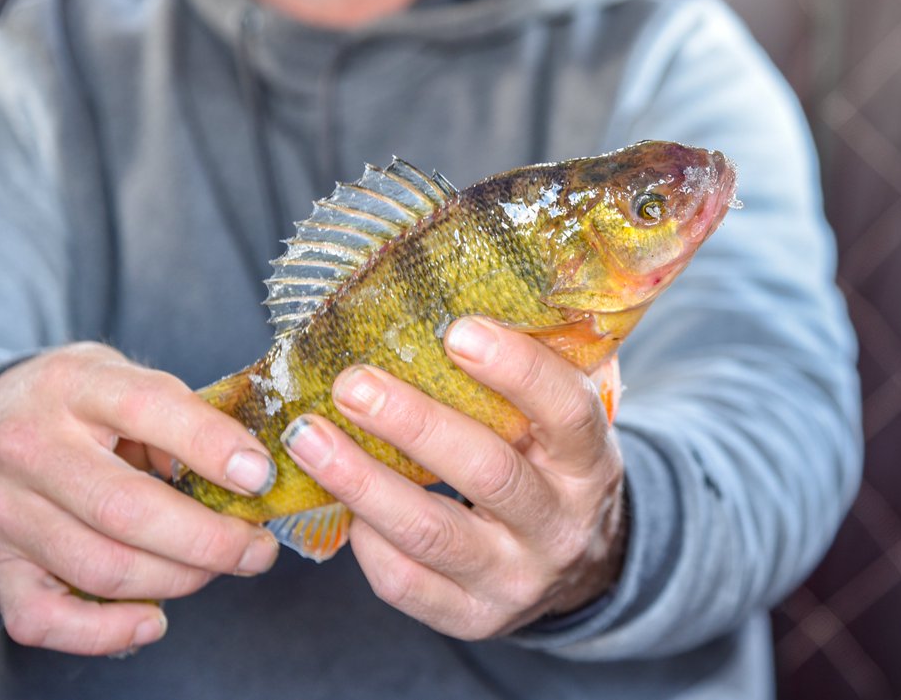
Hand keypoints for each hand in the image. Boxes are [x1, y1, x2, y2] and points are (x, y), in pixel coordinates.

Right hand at [0, 343, 279, 655]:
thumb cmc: (73, 403)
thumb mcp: (121, 379)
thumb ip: (179, 416)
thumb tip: (247, 474)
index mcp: (75, 385)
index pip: (148, 408)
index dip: (213, 446)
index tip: (262, 477)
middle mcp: (32, 445)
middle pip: (128, 509)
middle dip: (211, 539)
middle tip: (257, 548)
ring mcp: (7, 510)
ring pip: (101, 567)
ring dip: (178, 580)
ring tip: (219, 569)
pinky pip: (42, 618)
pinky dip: (105, 631)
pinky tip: (152, 620)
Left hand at [281, 316, 626, 639]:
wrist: (579, 566)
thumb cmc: (553, 467)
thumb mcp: (564, 424)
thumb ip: (538, 369)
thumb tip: (475, 284)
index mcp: (593, 466)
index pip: (566, 413)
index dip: (517, 370)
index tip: (456, 329)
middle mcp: (561, 527)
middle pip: (489, 474)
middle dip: (414, 424)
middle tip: (352, 382)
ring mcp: (516, 580)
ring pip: (432, 533)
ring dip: (362, 482)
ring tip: (307, 436)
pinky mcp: (471, 618)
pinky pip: (404, 582)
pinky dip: (364, 537)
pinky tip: (334, 497)